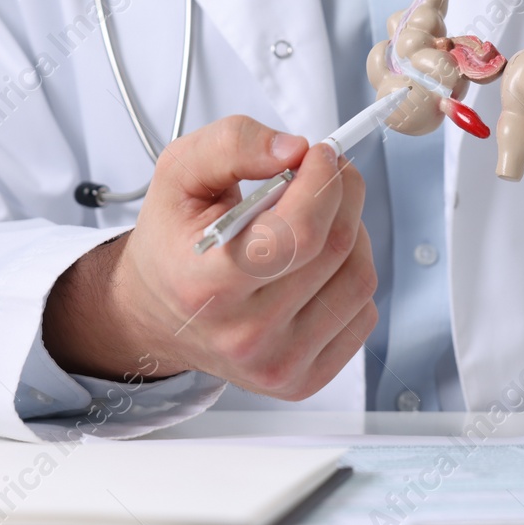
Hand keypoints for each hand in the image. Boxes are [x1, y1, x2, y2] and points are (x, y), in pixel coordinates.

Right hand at [43, 116, 376, 400]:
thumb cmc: (174, 242)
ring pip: (360, 278)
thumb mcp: (178, 174)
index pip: (297, 236)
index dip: (323, 184)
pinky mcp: (304, 380)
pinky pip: (364, 313)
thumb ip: (230, 144)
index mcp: (205, 284)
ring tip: (318, 219)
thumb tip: (293, 149)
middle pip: (336, 249)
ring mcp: (278, 365)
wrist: (159, 314)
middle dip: (343, 193)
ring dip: (353, 232)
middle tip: (327, 172)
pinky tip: (317, 265)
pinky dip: (351, 275)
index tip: (321, 154)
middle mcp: (243, 335)